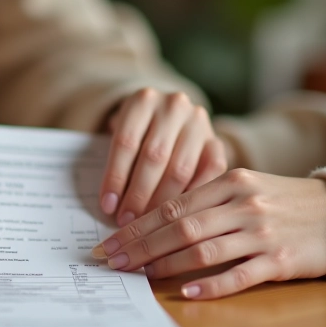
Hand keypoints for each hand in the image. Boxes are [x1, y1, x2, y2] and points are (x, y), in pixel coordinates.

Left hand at [92, 169, 325, 298]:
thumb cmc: (283, 202)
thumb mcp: (246, 187)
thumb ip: (207, 200)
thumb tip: (155, 220)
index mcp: (230, 181)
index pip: (172, 204)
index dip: (137, 226)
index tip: (109, 242)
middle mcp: (243, 204)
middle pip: (180, 227)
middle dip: (140, 246)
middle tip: (112, 262)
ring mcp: (261, 232)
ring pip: (202, 249)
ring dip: (165, 264)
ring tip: (139, 276)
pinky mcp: (279, 259)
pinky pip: (238, 274)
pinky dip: (210, 284)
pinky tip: (186, 291)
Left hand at [100, 89, 226, 225]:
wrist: (166, 117)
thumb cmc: (136, 134)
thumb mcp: (120, 135)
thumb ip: (116, 162)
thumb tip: (110, 206)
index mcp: (143, 100)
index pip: (126, 142)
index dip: (116, 177)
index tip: (108, 206)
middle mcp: (174, 105)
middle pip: (154, 156)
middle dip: (138, 194)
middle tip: (127, 222)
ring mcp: (199, 122)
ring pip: (181, 168)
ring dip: (163, 202)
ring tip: (148, 226)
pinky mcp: (217, 141)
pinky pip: (208, 174)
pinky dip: (193, 198)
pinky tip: (179, 219)